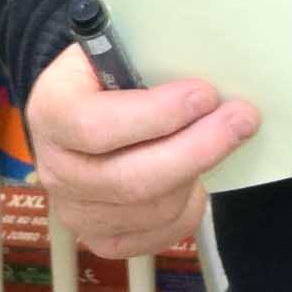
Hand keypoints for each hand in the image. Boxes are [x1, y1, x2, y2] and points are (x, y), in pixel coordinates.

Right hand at [21, 41, 254, 261]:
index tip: (205, 94)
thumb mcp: (116, 51)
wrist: (83, 111)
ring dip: (196, 173)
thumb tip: (211, 71)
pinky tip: (195, 178)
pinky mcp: (103, 240)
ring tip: (219, 140)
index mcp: (50, 113)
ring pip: (153, 209)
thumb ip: (150, 58)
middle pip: (131, 180)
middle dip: (196, 149)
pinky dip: (189, 207)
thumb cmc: (109, 76)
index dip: (157, 114)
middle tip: (240, 121)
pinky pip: (160, 233)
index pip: (96, 127)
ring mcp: (76, 212)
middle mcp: (55, 170)